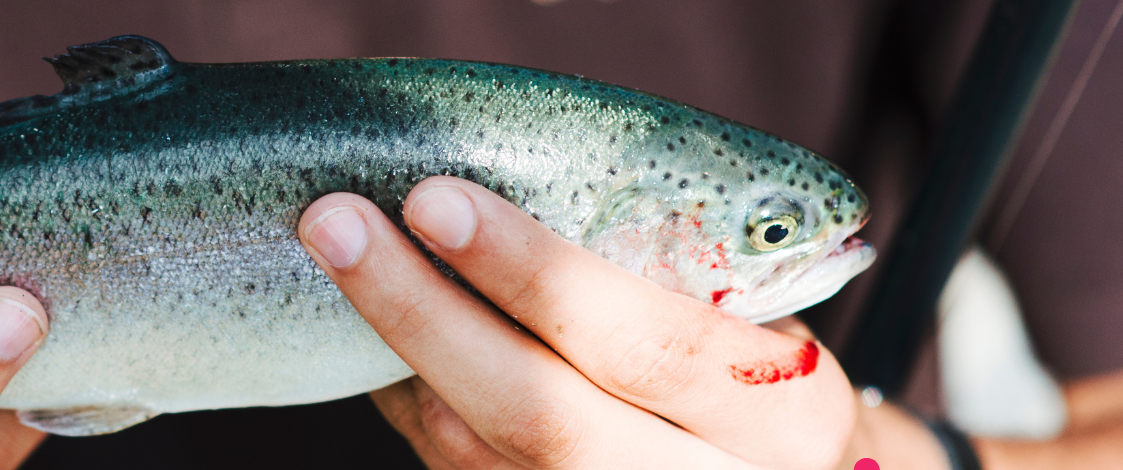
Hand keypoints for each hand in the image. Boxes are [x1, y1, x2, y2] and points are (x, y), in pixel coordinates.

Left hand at [298, 177, 930, 468]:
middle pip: (544, 420)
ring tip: (345, 262)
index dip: (537, 276)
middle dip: (426, 317)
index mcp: (783, 411)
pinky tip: (388, 343)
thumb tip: (505, 191)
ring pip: (480, 455)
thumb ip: (666, 276)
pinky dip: (414, 402)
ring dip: (398, 356)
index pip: (652, 346)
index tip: (436, 202)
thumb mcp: (758, 321)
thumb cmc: (756, 379)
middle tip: (338, 226)